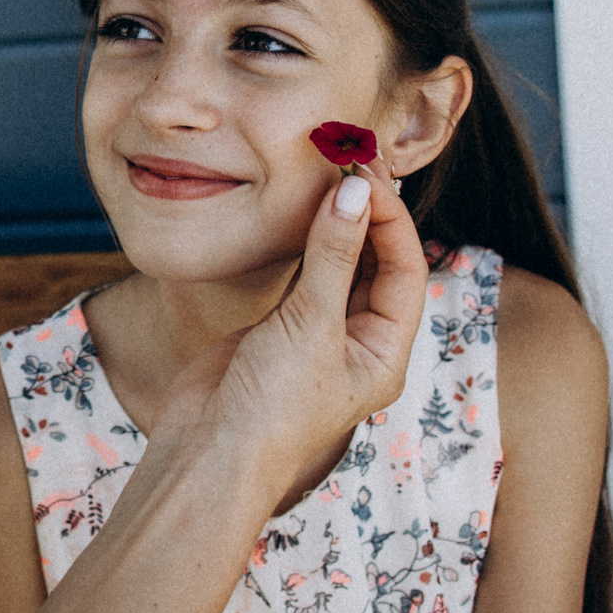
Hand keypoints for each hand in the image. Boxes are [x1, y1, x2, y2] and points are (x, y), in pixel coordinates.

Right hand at [173, 162, 429, 491]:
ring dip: (338, 219)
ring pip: (340, 263)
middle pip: (378, 263)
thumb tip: (354, 191)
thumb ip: (331, 256)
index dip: (391, 219)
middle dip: (370, 211)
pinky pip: (302, 273)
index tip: (365, 174)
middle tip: (354, 156)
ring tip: (333, 168)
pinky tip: (302, 206)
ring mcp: (316, 335)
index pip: (405, 271)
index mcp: (384, 353)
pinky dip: (305, 239)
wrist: (206, 456)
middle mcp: (358, 343)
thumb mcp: (309, 327)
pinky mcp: (276, 329)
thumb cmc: (270, 410)